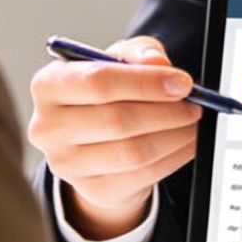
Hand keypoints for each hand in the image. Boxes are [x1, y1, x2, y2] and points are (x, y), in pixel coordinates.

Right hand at [29, 36, 202, 239]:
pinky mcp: (92, 189)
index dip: (146, 82)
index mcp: (48, 85)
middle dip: (166, 111)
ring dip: (174, 136)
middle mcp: (48, 127)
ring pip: (133, 151)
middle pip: (117, 120)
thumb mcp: (118, 60)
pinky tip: (185, 143)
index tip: (182, 82)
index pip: (97, 82)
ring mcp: (66, 163)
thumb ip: (138, 53)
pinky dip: (174, 157)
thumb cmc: (104, 93)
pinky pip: (143, 175)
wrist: (92, 141)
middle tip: (193, 104)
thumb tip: (158, 64)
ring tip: (191, 122)